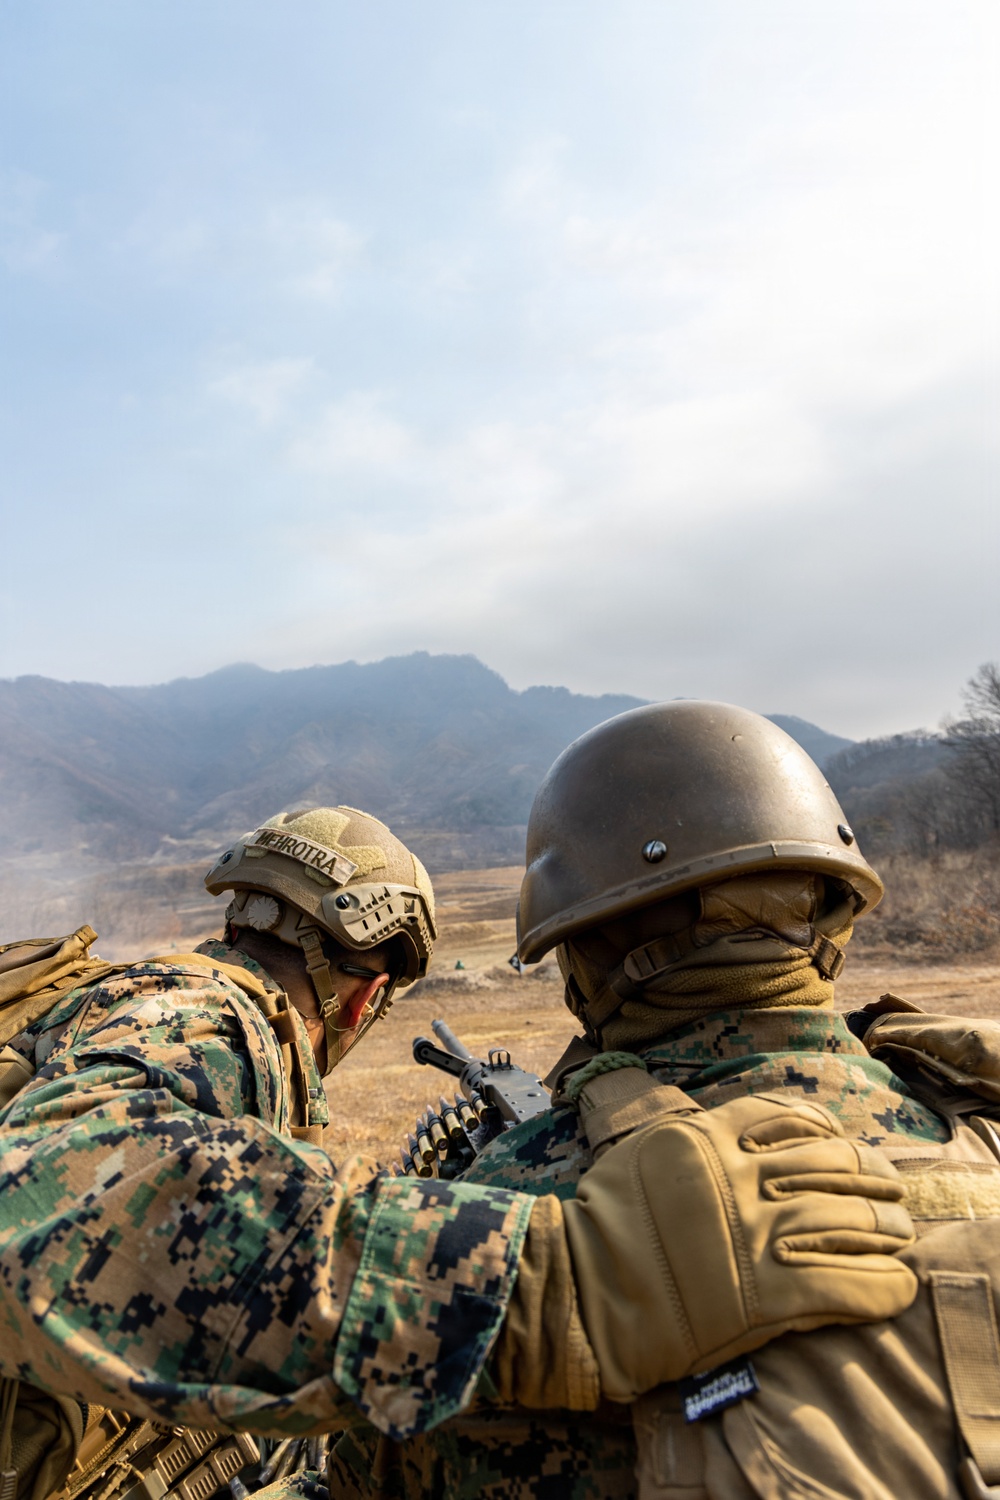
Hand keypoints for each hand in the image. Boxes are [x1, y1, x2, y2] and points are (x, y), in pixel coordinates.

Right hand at [562, 1085, 916, 1401]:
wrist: (583, 1286)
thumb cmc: (606, 1217)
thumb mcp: (650, 1147)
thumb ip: (699, 1136)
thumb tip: (736, 1131)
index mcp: (713, 1137)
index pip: (794, 1117)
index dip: (831, 1131)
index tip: (846, 1144)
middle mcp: (742, 1178)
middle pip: (836, 1166)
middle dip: (874, 1177)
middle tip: (892, 1190)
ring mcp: (758, 1237)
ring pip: (852, 1223)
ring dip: (887, 1230)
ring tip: (900, 1236)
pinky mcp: (769, 1298)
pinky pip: (847, 1287)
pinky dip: (882, 1287)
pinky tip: (896, 1286)